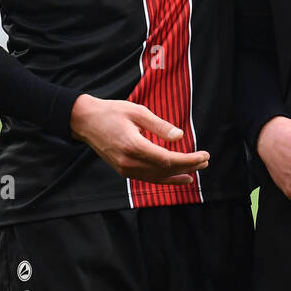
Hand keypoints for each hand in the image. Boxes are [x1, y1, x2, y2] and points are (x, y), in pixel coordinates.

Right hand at [69, 94, 208, 184]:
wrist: (85, 121)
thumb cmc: (112, 112)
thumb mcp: (138, 111)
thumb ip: (159, 126)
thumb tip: (180, 136)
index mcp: (133, 146)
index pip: (168, 159)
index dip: (189, 160)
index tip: (204, 155)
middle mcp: (129, 162)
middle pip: (165, 170)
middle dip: (188, 167)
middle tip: (206, 161)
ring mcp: (125, 169)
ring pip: (158, 177)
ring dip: (179, 175)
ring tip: (197, 171)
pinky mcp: (123, 170)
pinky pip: (149, 178)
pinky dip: (166, 179)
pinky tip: (180, 178)